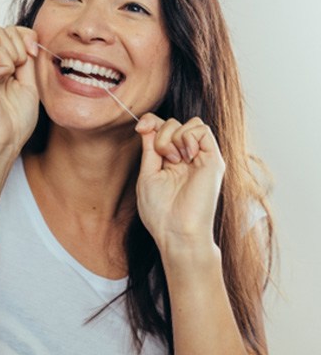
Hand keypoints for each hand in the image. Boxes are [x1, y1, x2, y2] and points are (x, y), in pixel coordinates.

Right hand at [0, 26, 38, 156]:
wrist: (4, 141)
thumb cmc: (15, 120)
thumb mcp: (29, 83)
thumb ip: (27, 59)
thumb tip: (29, 37)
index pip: (9, 33)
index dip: (25, 36)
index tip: (34, 53)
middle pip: (4, 29)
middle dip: (22, 44)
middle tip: (22, 68)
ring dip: (15, 54)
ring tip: (11, 77)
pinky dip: (6, 65)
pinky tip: (0, 81)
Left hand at [135, 113, 224, 254]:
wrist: (177, 232)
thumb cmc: (160, 211)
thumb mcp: (148, 174)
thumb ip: (150, 148)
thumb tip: (147, 124)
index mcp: (170, 160)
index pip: (163, 127)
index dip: (151, 121)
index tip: (140, 128)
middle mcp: (187, 157)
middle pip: (174, 122)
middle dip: (161, 133)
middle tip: (163, 158)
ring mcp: (201, 157)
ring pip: (190, 123)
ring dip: (174, 136)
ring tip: (174, 160)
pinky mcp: (213, 160)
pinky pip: (202, 129)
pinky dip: (188, 136)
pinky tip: (185, 155)